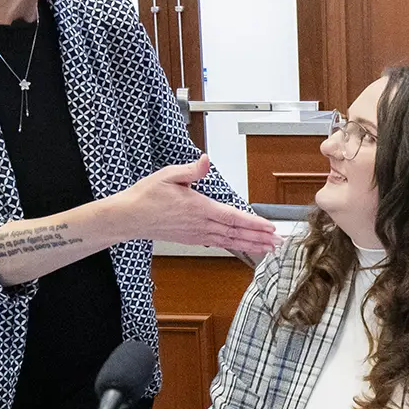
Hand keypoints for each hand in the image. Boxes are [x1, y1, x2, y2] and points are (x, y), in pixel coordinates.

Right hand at [106, 157, 277, 254]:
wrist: (129, 217)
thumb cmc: (147, 195)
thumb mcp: (168, 175)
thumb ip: (191, 170)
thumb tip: (205, 160)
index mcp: (199, 208)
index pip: (232, 217)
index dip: (253, 223)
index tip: (269, 227)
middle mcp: (201, 224)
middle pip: (236, 232)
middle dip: (259, 237)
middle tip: (279, 241)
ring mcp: (197, 234)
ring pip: (230, 241)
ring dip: (251, 244)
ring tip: (269, 248)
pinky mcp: (192, 238)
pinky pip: (219, 244)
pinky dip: (235, 246)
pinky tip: (244, 247)